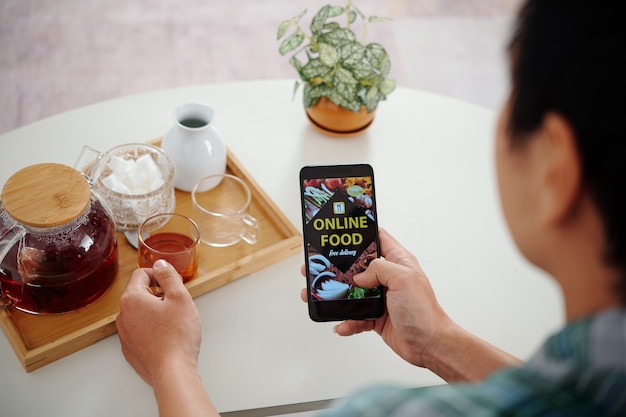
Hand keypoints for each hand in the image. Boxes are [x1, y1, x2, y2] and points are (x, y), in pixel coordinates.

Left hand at [116, 259, 201, 385]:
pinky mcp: (130, 349)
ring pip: (140, 313)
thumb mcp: (180, 297)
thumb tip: (160, 264)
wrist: (173, 371)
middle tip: (177, 305)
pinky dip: (152, 329)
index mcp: (132, 299)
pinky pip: (140, 331)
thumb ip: (169, 275)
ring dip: (155, 312)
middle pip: (140, 294)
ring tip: (173, 323)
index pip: (142, 274)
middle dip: (159, 295)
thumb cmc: (177, 336)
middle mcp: (123, 315)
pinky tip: (167, 337)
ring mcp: (125, 334)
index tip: (172, 284)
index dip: (160, 275)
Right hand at [300, 229, 520, 380]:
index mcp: (398, 262)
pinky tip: (341, 324)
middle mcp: (388, 278)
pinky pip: (355, 316)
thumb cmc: (423, 311)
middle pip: (356, 267)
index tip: (339, 232)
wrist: (430, 344)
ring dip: (334, 296)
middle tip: (316, 267)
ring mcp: (380, 298)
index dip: (360, 233)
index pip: (377, 239)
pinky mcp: (376, 317)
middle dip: (335, 267)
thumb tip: (359, 276)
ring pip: (351, 292)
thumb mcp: (403, 279)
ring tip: (315, 295)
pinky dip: (346, 321)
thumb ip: (379, 269)